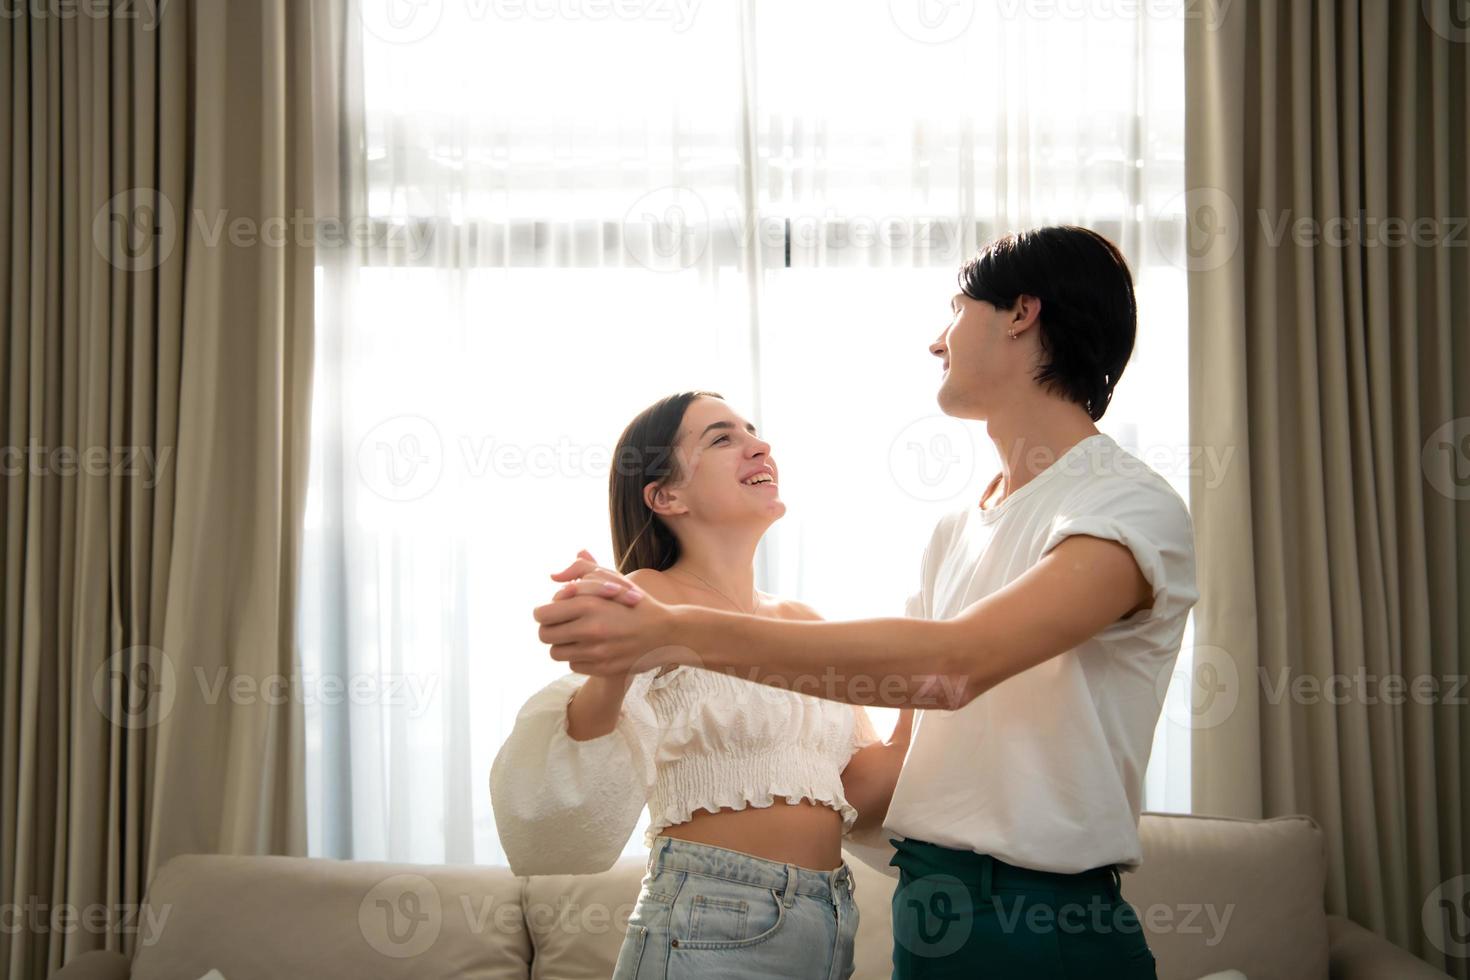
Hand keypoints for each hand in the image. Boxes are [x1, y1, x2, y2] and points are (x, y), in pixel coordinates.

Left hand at [535, 551, 685, 675]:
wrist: (666, 633)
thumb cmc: (635, 602)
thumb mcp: (611, 577)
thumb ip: (579, 570)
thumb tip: (553, 577)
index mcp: (587, 604)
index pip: (541, 614)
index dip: (544, 612)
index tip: (553, 611)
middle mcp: (590, 629)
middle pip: (544, 636)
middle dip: (550, 629)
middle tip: (562, 625)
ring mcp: (596, 652)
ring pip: (556, 653)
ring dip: (563, 644)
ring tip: (578, 636)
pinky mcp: (602, 668)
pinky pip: (573, 665)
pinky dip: (578, 657)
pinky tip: (593, 647)